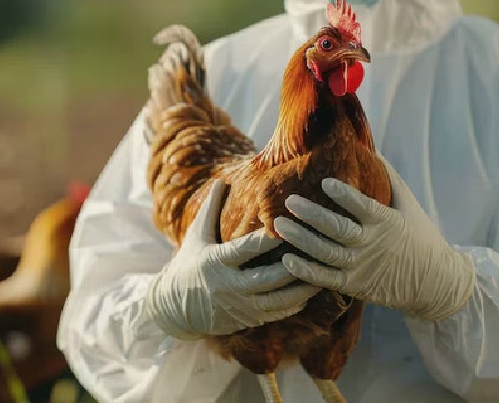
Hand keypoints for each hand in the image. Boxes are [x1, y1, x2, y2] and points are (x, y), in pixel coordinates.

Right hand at [145, 180, 319, 339]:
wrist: (175, 307)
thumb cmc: (189, 264)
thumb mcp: (196, 235)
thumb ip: (211, 209)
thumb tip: (221, 180)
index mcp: (216, 262)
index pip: (247, 249)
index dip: (270, 239)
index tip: (290, 224)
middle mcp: (229, 286)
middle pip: (268, 278)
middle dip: (294, 265)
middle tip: (317, 250)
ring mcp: (239, 306)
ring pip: (277, 300)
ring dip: (301, 288)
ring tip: (323, 272)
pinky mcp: (247, 319)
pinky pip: (276, 314)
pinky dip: (295, 303)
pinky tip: (311, 291)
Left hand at [276, 159, 474, 320]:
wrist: (436, 283)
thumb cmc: (421, 237)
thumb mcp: (409, 207)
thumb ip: (391, 179)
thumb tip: (372, 150)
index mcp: (386, 222)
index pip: (362, 206)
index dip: (344, 195)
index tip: (324, 181)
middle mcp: (372, 245)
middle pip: (337, 229)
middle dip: (311, 214)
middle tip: (290, 200)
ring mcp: (361, 267)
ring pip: (325, 253)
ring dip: (300, 239)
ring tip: (278, 224)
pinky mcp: (354, 286)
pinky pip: (325, 279)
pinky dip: (305, 270)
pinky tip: (287, 259)